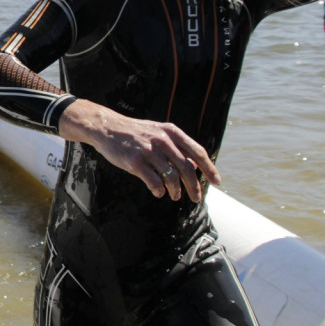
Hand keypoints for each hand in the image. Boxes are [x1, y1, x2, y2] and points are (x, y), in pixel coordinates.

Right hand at [59, 99, 220, 202]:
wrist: (107, 127)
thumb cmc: (135, 133)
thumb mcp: (158, 133)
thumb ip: (176, 147)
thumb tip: (195, 166)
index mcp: (171, 132)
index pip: (197, 152)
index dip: (210, 168)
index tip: (217, 182)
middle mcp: (162, 140)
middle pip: (186, 168)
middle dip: (194, 186)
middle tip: (196, 198)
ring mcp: (148, 151)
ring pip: (171, 177)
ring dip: (176, 191)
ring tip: (175, 196)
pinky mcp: (135, 161)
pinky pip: (154, 182)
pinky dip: (159, 191)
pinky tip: (158, 193)